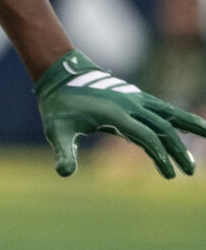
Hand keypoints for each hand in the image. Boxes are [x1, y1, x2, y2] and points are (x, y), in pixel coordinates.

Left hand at [34, 49, 205, 178]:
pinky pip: (163, 107)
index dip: (160, 156)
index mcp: (114, 113)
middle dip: (177, 150)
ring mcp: (134, 98)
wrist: (60, 75)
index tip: (169, 174)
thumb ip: (63, 152)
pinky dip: (180, 116)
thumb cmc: (58, 106)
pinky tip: (194, 126)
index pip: (146, 137)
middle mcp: (129, 104)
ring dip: (189, 127)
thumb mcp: (56, 130)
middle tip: (189, 171)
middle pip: (162, 128)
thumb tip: (63, 173)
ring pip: (169, 113)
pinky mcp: (136, 96)